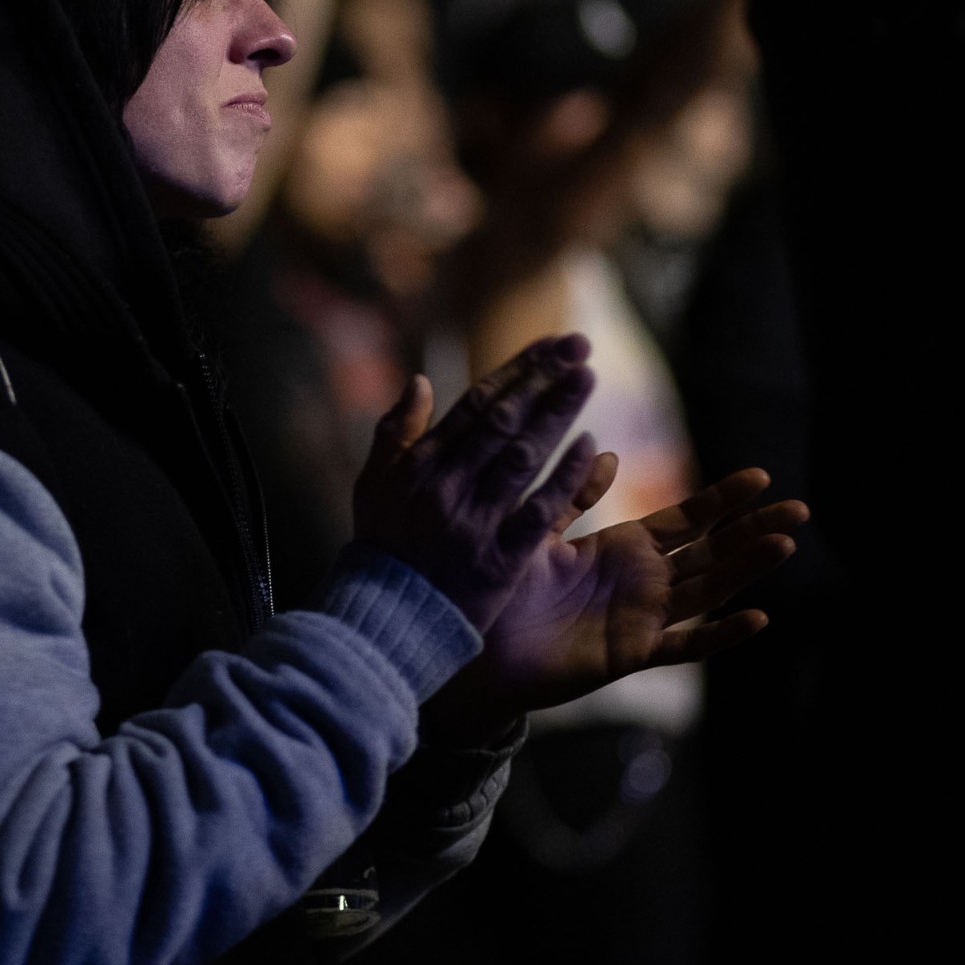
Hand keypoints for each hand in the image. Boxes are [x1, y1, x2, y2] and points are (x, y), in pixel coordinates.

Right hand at [353, 334, 599, 631]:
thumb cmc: (383, 546)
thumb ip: (393, 431)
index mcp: (421, 464)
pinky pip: (537, 513)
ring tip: (588, 379)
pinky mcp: (499, 559)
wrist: (387, 620)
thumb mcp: (373, 484)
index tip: (553, 344)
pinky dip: (565, 479)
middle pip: (504, 421)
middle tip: (581, 346)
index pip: (477, 403)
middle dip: (544, 380)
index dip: (519, 370)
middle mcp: (448, 486)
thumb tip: (419, 380)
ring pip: (524, 457)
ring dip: (558, 414)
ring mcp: (474, 522)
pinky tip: (590, 448)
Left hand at [424, 464, 803, 745]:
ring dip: (747, 569)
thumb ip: (573, 494)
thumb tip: (607, 451)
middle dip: (754, 529)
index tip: (761, 477)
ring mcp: (642, 618)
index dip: (723, 500)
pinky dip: (720, 634)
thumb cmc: (501, 589)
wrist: (476, 645)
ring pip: (708, 590)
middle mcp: (641, 583)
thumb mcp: (539, 530)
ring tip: (785, 544)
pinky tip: (756, 618)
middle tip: (801, 509)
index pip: (686, 520)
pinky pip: (684, 644)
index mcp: (622, 550)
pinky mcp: (632, 652)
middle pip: (712, 552)